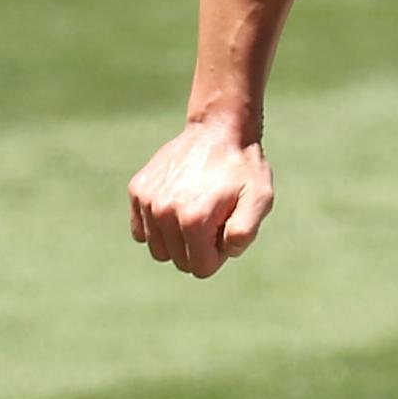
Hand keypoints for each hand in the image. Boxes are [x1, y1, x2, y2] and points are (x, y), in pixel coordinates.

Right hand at [128, 119, 272, 276]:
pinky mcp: (137, 190)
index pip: (201, 268)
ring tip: (196, 212)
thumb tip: (226, 251)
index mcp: (194, 221)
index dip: (218, 254)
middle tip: (213, 219)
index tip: (226, 230)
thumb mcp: (260, 199)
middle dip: (198, 249)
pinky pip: (141, 231)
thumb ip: (245, 231)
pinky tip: (176, 207)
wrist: (218, 130)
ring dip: (177, 240)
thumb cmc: (243, 169)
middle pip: (179, 261)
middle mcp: (164, 213)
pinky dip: (157, 227)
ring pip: (159, 250)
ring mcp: (147, 201)